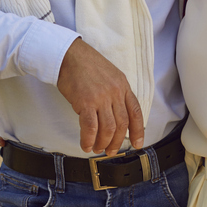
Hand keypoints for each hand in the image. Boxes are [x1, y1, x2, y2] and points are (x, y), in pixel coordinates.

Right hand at [56, 38, 144, 153]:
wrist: (69, 55)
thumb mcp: (109, 75)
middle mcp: (115, 92)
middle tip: (111, 151)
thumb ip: (115, 93)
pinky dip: (89, 139)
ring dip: (103, 143)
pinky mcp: (86, 102)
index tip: (137, 143)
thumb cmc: (86, 64)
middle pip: (122, 124)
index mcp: (123, 85)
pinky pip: (91, 127)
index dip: (138, 130)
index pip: (135, 111)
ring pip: (108, 128)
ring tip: (97, 149)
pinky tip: (86, 144)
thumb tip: (115, 114)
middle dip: (117, 142)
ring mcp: (101, 97)